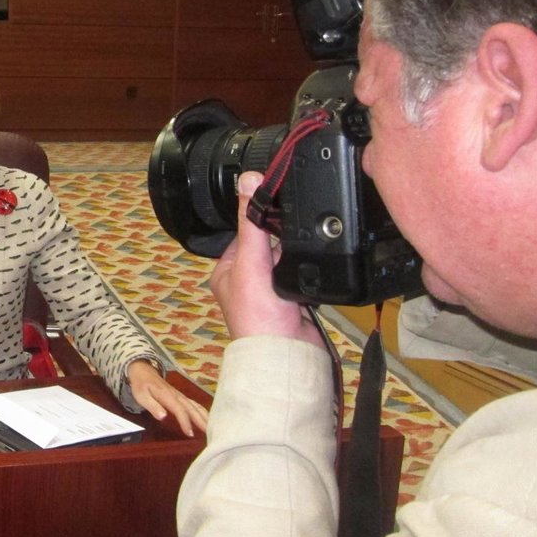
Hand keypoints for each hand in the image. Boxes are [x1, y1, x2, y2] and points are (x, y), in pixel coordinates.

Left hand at [126, 361, 208, 437]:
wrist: (143, 370)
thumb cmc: (141, 385)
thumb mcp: (141, 396)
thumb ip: (152, 406)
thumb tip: (163, 416)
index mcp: (167, 395)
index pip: (179, 409)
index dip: (185, 421)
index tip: (190, 433)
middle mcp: (177, 395)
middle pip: (192, 408)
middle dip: (201, 420)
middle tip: (209, 433)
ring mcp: (180, 395)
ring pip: (195, 405)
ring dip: (204, 416)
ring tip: (212, 427)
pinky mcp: (181, 396)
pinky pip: (194, 403)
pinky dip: (202, 411)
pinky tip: (208, 418)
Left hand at [210, 171, 321, 346]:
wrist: (287, 355)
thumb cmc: (258, 318)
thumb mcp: (251, 261)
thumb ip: (252, 222)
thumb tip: (248, 181)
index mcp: (227, 270)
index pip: (244, 233)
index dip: (261, 221)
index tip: (277, 207)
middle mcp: (245, 281)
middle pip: (268, 246)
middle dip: (281, 244)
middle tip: (288, 249)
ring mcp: (269, 293)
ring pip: (286, 261)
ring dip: (296, 260)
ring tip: (296, 269)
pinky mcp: (292, 302)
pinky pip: (301, 277)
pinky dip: (307, 274)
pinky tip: (309, 277)